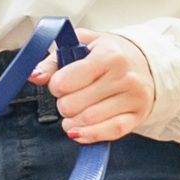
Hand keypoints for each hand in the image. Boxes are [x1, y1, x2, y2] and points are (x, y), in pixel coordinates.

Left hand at [34, 31, 156, 141]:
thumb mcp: (82, 44)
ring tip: (74, 113)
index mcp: (108, 54)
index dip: (56, 86)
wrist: (146, 62)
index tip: (60, 84)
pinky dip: (89, 135)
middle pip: (74, 104)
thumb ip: (54, 60)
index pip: (66, 81)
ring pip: (89, 120)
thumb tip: (34, 75)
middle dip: (63, 105)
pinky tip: (78, 131)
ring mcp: (133, 97)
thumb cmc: (110, 53)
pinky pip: (109, 132)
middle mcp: (124, 76)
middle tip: (69, 98)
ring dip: (72, 122)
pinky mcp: (137, 115)